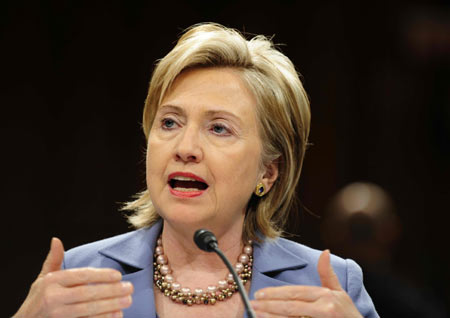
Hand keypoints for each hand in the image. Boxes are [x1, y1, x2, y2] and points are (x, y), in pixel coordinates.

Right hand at [14, 238, 133, 317]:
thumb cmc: (37, 300)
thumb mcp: (42, 279)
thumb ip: (53, 260)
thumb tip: (56, 240)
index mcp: (51, 282)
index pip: (81, 276)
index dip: (101, 275)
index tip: (119, 276)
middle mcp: (53, 298)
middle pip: (87, 293)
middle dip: (111, 290)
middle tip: (129, 288)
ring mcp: (57, 315)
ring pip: (88, 309)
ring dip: (110, 305)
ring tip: (127, 301)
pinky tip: (116, 315)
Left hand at [250, 250, 361, 317]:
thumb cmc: (348, 316)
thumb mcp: (340, 293)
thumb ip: (328, 274)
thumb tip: (325, 251)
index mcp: (326, 296)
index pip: (296, 293)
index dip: (276, 293)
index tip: (259, 294)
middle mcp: (325, 308)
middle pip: (291, 306)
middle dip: (269, 305)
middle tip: (251, 304)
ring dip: (272, 317)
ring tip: (256, 314)